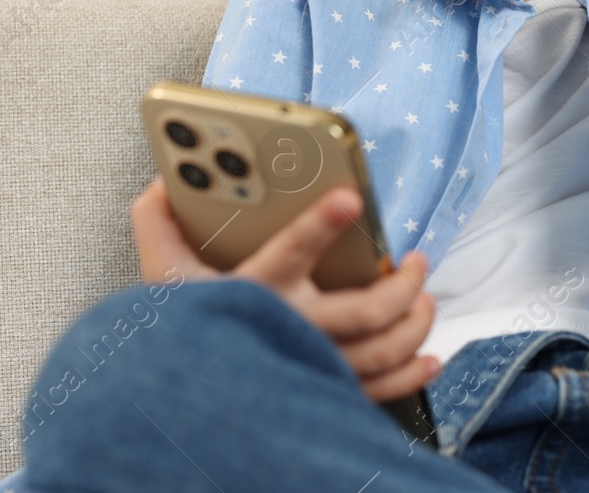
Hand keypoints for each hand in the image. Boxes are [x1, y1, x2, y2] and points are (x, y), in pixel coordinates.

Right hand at [130, 175, 439, 403]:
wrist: (183, 405)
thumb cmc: (179, 338)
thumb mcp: (163, 279)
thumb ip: (160, 224)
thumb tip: (164, 183)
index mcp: (254, 291)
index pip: (289, 253)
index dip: (321, 225)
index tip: (350, 198)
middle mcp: (291, 330)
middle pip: (365, 311)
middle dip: (403, 284)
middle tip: (415, 259)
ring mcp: (313, 365)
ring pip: (382, 349)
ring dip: (414, 321)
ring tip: (424, 296)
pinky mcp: (325, 392)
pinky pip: (380, 390)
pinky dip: (411, 374)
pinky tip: (429, 356)